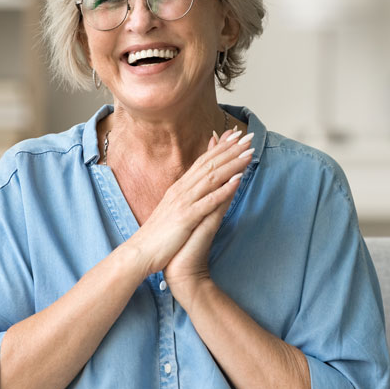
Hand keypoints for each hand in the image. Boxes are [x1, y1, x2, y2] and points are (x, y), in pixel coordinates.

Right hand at [128, 127, 253, 276]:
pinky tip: (238, 180)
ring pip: (212, 177)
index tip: (236, 135)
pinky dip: (224, 189)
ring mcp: (183, 202)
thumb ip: (186, 194)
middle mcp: (181, 190)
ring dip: (232, 164)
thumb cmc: (159, 235)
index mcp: (179, 188)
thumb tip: (197, 185)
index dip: (221, 147)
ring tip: (249, 153)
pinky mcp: (186, 217)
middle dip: (230, 150)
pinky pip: (209, 201)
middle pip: (209, 164)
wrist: (140, 253)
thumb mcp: (174, 209)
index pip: (203, 161)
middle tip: (249, 136)